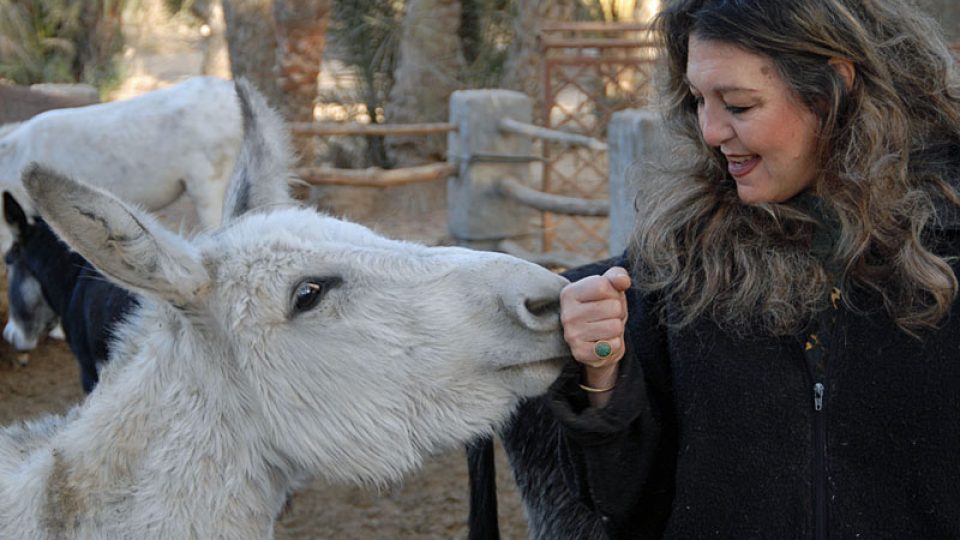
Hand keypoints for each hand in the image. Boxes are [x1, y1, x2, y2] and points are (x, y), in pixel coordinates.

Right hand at [560, 266, 630, 389]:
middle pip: (613, 307)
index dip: (613, 292)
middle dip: (618, 312)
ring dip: (617, 328)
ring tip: (606, 328)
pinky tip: (603, 342)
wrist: (597, 338)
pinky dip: (614, 344)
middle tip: (607, 316)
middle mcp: (566, 314)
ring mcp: (571, 335)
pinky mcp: (580, 353)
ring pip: (615, 327)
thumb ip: (617, 276)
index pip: (603, 285)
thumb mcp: (610, 286)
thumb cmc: (603, 306)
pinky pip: (612, 346)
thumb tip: (623, 280)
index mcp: (569, 293)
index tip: (605, 298)